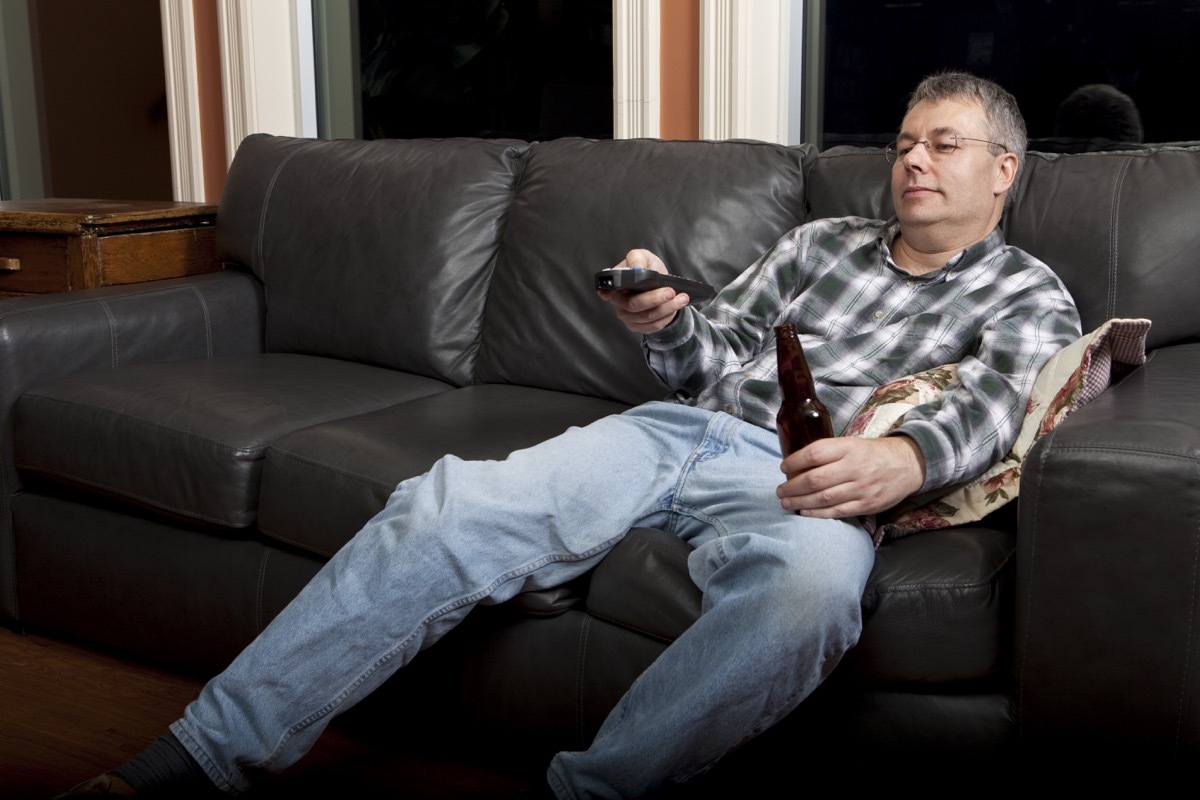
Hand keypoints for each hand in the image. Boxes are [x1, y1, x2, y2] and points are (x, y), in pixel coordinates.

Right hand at [597, 249, 693, 333]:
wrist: (661, 286)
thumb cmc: (648, 270)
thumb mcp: (644, 257)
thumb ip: (637, 258)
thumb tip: (635, 267)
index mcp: (615, 285)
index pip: (608, 291)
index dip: (610, 294)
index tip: (621, 292)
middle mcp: (618, 303)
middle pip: (634, 305)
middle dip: (654, 299)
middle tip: (670, 291)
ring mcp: (627, 317)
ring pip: (647, 317)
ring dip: (667, 308)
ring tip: (682, 298)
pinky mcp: (638, 326)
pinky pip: (653, 326)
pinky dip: (667, 317)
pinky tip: (675, 308)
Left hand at [777, 435, 925, 517]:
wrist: (907, 465)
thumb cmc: (872, 453)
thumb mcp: (852, 443)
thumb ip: (828, 452)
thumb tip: (796, 463)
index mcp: (849, 447)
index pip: (815, 453)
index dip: (794, 461)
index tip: (783, 467)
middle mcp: (854, 467)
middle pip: (815, 479)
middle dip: (792, 487)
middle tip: (779, 491)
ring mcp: (861, 488)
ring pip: (823, 498)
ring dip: (800, 502)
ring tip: (786, 502)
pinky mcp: (866, 505)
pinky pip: (837, 511)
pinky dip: (817, 513)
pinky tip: (804, 511)